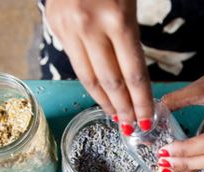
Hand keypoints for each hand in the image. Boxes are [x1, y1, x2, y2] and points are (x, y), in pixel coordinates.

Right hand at [46, 0, 153, 134]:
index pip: (133, 74)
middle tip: (133, 127)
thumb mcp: (129, 4)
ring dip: (104, 102)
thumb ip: (130, 39)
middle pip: (110, 83)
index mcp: (117, 20)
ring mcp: (69, 29)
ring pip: (88, 78)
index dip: (142, 101)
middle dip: (124, 109)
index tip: (148, 120)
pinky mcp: (55, 27)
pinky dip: (90, 82)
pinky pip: (75, 63)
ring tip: (116, 117)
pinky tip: (100, 94)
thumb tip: (134, 80)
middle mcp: (90, 27)